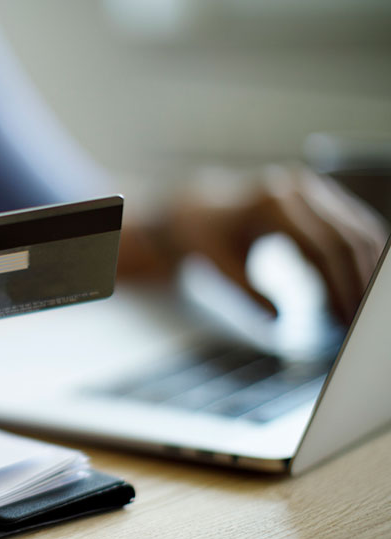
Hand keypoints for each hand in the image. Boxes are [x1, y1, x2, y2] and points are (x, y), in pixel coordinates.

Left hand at [166, 165, 387, 322]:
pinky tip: (361, 288)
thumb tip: (278, 322)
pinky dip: (362, 258)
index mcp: (272, 205)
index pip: (323, 249)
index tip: (347, 322)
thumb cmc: (198, 239)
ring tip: (362, 310)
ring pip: (360, 230)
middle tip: (361, 324)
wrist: (193, 210)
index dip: (341, 287)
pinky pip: (354, 227)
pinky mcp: (318, 198)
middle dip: (360, 283)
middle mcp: (297, 190)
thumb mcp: (212, 264)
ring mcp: (311, 190)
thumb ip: (243, 289)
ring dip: (367, 271)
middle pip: (349, 239)